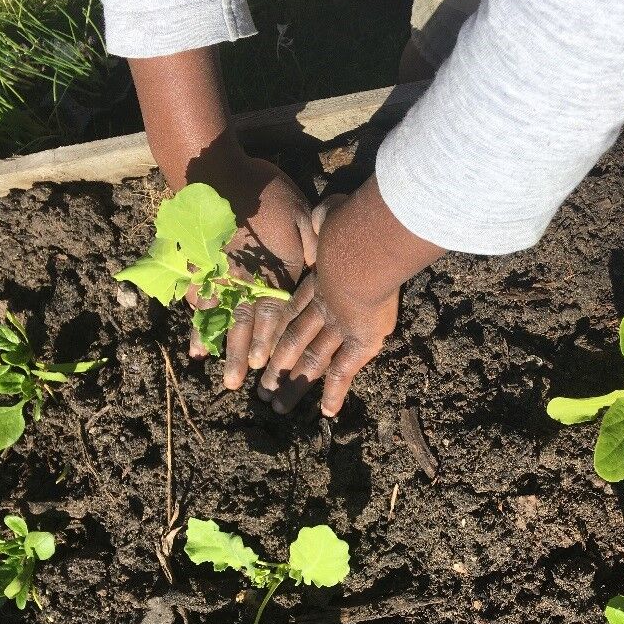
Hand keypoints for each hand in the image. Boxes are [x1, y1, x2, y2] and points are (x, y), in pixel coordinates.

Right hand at [125, 49, 314, 387]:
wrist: (213, 169)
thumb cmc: (262, 189)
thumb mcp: (299, 211)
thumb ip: (312, 242)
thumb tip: (321, 270)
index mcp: (271, 267)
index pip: (274, 311)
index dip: (272, 339)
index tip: (268, 365)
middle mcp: (243, 278)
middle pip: (244, 323)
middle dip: (243, 355)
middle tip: (240, 386)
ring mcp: (219, 274)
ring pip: (220, 319)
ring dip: (220, 348)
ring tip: (218, 375)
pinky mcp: (201, 266)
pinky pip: (197, 302)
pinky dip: (197, 325)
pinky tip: (195, 347)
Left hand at [258, 177, 443, 415]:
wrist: (362, 246)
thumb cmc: (351, 225)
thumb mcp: (334, 212)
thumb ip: (326, 215)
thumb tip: (324, 210)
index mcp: (320, 279)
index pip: (297, 309)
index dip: (282, 327)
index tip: (268, 343)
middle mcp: (324, 308)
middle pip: (295, 340)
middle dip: (278, 365)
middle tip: (261, 386)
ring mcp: (337, 326)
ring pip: (310, 361)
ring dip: (294, 384)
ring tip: (276, 406)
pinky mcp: (358, 341)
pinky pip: (344, 372)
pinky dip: (335, 392)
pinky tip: (327, 414)